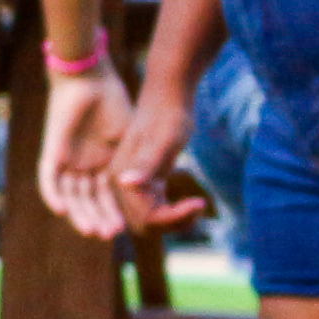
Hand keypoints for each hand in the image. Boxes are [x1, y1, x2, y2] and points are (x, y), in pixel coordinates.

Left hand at [38, 64, 132, 237]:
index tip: (124, 230)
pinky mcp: (51, 153)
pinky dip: (52, 195)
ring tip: (91, 231)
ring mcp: (67, 161)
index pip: (105, 198)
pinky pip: (47, 179)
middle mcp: (83, 168)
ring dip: (78, 213)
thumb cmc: (115, 105)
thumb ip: (137, 164)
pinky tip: (61, 210)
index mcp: (102, 167)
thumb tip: (152, 188)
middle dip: (98, 218)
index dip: (112, 214)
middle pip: (87, 201)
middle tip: (110, 235)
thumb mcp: (130, 141)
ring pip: (69, 196)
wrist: (92, 81)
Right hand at [105, 86, 206, 233]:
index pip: (145, 217)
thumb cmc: (169, 114)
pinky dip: (173, 212)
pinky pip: (154, 208)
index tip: (199, 203)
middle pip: (143, 225)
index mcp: (121, 176)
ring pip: (148, 220)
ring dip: (173, 220)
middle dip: (172, 223)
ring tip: (196, 206)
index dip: (173, 218)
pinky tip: (191, 201)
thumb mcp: (163, 140)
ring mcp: (130, 182)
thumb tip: (127, 183)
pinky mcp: (143, 179)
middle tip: (198, 206)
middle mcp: (120, 183)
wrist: (169, 94)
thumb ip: (146, 163)